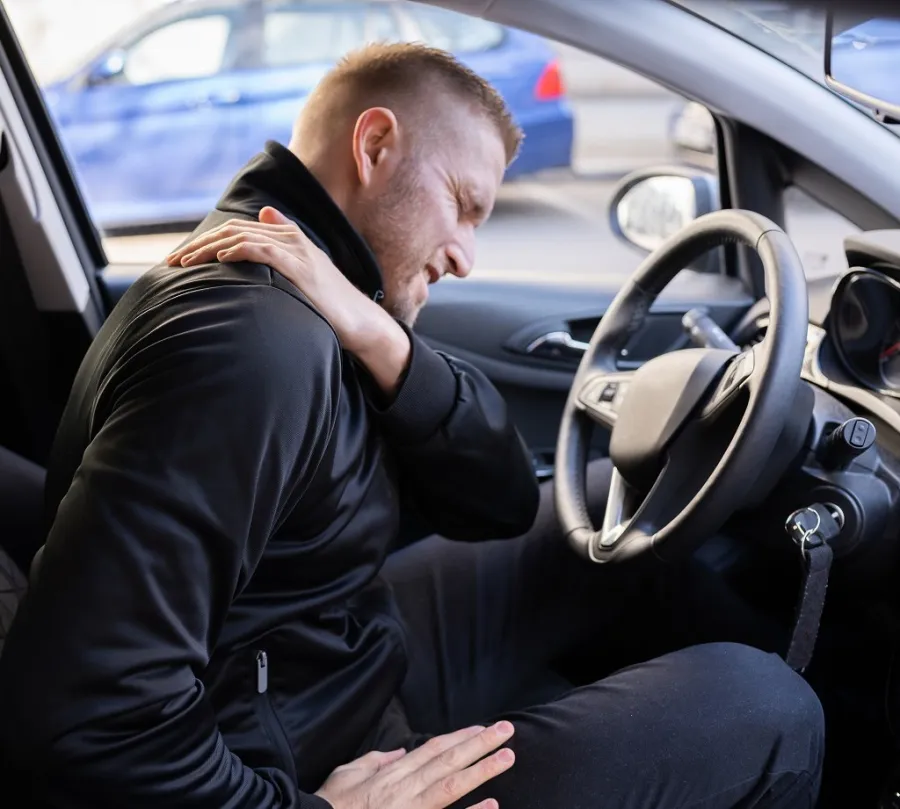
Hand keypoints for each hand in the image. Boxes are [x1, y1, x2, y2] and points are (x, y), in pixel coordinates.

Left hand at [166, 207, 410, 395]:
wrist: (358, 320)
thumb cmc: (328, 303)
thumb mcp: (303, 270)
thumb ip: (281, 244)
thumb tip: (263, 215)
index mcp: (287, 236)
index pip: (237, 229)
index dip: (205, 241)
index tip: (181, 258)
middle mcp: (290, 237)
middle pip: (234, 230)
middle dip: (198, 244)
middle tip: (171, 262)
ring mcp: (296, 249)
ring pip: (242, 236)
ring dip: (208, 247)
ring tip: (184, 263)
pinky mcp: (300, 265)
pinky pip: (262, 249)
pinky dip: (238, 250)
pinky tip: (219, 258)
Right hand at [315, 722, 515, 808]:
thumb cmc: (331, 805)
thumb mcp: (348, 774)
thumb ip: (376, 761)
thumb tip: (399, 751)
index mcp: (393, 773)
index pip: (433, 749)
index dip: (459, 737)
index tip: (482, 728)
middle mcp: (406, 787)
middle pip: (449, 760)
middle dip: (480, 744)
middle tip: (507, 731)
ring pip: (453, 785)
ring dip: (482, 770)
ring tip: (508, 757)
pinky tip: (492, 804)